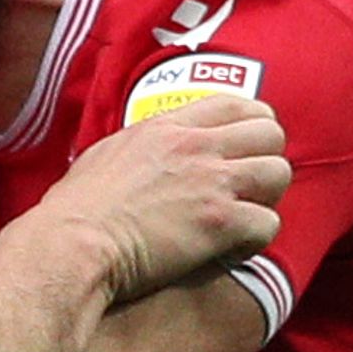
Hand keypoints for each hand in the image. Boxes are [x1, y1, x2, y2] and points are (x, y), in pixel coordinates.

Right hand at [25, 95, 289, 304]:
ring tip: (243, 217)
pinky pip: (268, 223)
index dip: (252, 124)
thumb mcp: (106, 155)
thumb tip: (143, 153)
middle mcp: (196, 147)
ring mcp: (212, 183)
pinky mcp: (220, 223)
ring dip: (266, 198)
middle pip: (270, 133)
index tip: (244, 148)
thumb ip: (139, 146)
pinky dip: (255, 240)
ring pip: (278, 173)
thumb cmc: (76, 209)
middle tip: (247, 187)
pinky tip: (231, 249)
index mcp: (167, 127)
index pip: (235, 103)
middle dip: (265, 159)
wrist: (74, 243)